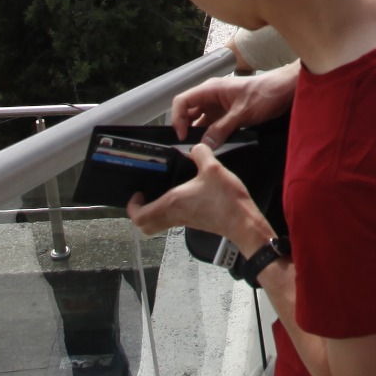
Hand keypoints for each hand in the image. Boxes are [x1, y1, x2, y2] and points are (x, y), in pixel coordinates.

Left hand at [126, 142, 264, 242]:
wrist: (243, 222)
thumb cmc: (227, 201)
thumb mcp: (213, 168)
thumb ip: (201, 153)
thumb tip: (195, 149)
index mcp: (173, 202)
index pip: (139, 216)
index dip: (132, 206)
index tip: (137, 193)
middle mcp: (175, 215)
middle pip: (145, 226)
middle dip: (139, 213)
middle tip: (144, 196)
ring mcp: (184, 221)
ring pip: (158, 224)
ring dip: (153, 212)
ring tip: (160, 192)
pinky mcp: (195, 222)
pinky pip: (172, 220)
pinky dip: (169, 211)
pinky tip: (181, 195)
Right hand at [169, 71, 279, 141]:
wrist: (286, 89)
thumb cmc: (266, 93)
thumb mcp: (243, 112)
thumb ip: (222, 128)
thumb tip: (204, 145)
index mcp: (210, 89)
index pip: (182, 101)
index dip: (177, 118)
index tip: (182, 136)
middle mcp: (212, 97)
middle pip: (189, 112)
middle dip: (186, 129)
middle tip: (189, 148)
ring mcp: (220, 106)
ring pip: (202, 121)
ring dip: (200, 135)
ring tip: (201, 151)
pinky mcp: (229, 114)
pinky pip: (214, 126)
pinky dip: (212, 136)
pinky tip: (214, 148)